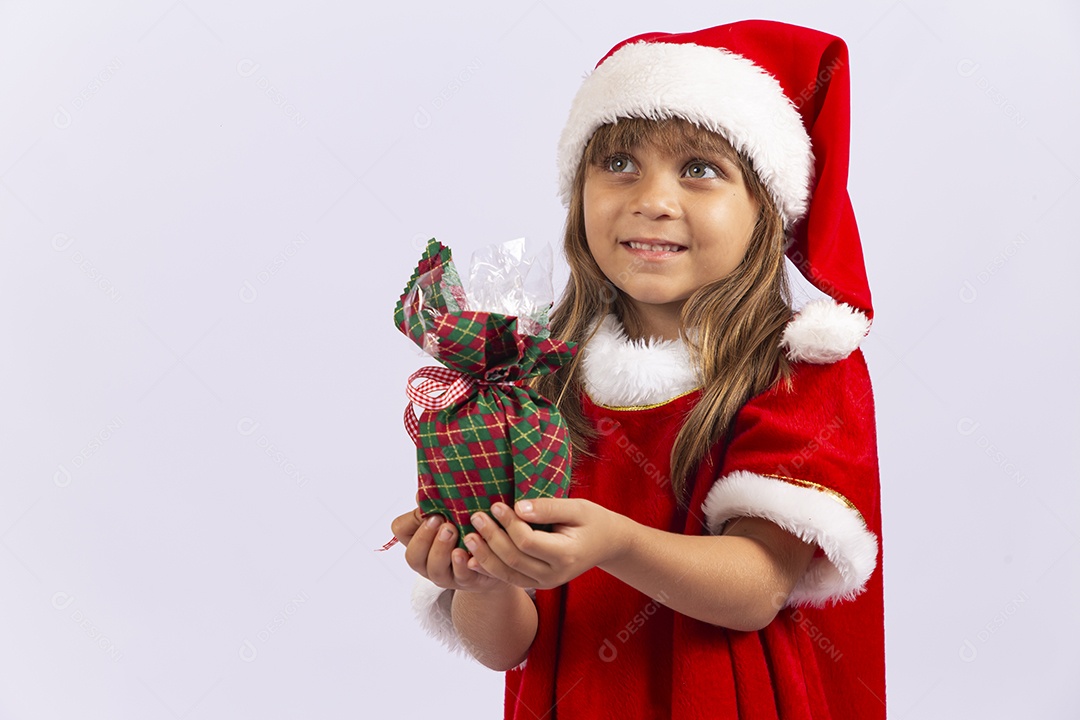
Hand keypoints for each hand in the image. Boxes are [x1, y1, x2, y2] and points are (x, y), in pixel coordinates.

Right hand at [389, 507, 509, 594]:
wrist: (496, 555)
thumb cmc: (468, 528)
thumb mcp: (452, 514)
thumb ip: (438, 504)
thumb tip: (422, 493)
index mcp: (420, 540)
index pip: (401, 530)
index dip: (412, 521)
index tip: (429, 512)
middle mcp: (427, 561)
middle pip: (413, 556)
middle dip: (425, 538)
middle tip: (441, 521)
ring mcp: (446, 575)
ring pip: (435, 569)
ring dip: (441, 550)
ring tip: (453, 531)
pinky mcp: (467, 581)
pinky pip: (461, 576)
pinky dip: (463, 565)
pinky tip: (468, 553)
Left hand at [463, 498, 628, 589]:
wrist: (608, 543)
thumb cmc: (593, 520)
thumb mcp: (577, 508)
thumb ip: (548, 508)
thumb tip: (518, 508)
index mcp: (566, 555)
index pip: (528, 542)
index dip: (509, 524)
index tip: (496, 505)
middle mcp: (554, 574)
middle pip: (514, 559)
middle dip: (492, 538)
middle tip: (476, 516)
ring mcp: (546, 583)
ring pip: (508, 574)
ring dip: (485, 556)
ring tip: (468, 537)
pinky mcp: (538, 584)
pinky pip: (510, 578)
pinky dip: (490, 569)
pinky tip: (472, 558)